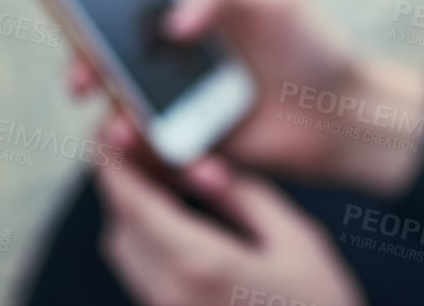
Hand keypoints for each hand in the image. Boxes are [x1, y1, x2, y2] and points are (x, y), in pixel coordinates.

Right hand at [68, 0, 423, 194]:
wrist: (344, 118)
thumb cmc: (314, 46)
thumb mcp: (275, 0)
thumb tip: (169, 20)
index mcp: (188, 5)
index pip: (124, 1)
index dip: (92, 12)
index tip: (78, 28)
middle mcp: (173, 51)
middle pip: (110, 57)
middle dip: (87, 70)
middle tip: (83, 86)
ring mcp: (178, 98)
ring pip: (123, 110)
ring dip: (118, 124)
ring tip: (131, 137)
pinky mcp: (188, 142)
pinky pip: (155, 153)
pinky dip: (166, 162)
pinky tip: (205, 169)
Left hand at [95, 123, 366, 305]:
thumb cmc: (319, 305)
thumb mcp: (296, 239)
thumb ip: (244, 196)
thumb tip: (202, 166)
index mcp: (202, 264)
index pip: (136, 206)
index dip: (113, 166)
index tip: (104, 135)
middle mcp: (172, 294)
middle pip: (121, 230)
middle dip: (122, 186)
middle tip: (134, 150)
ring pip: (126, 257)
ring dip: (132, 216)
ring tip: (157, 182)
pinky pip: (143, 278)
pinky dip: (147, 243)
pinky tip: (174, 224)